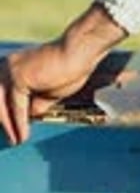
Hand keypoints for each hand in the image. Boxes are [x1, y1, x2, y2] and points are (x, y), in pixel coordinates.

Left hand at [0, 3, 126, 145]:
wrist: (79, 52)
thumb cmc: (68, 67)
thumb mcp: (47, 91)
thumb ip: (34, 103)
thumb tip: (26, 119)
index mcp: (13, 66)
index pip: (2, 95)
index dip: (5, 114)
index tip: (10, 131)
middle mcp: (6, 65)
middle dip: (3, 120)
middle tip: (11, 140)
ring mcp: (10, 70)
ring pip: (1, 104)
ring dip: (7, 125)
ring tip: (15, 141)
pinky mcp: (17, 76)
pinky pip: (15, 106)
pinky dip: (18, 123)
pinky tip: (23, 136)